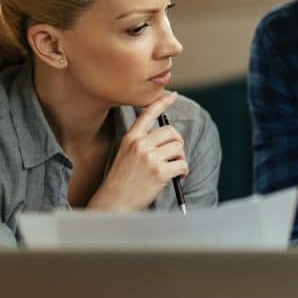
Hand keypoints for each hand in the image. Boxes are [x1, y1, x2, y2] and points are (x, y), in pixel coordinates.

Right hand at [88, 92, 187, 210]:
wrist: (113, 203)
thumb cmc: (121, 181)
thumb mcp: (125, 155)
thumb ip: (141, 144)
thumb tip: (166, 138)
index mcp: (131, 138)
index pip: (148, 113)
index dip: (162, 102)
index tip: (172, 94)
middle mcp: (140, 145)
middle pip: (171, 132)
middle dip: (178, 143)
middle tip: (175, 155)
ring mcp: (150, 158)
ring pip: (178, 148)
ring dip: (180, 158)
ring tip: (173, 168)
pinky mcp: (159, 172)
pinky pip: (182, 164)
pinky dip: (183, 171)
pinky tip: (177, 177)